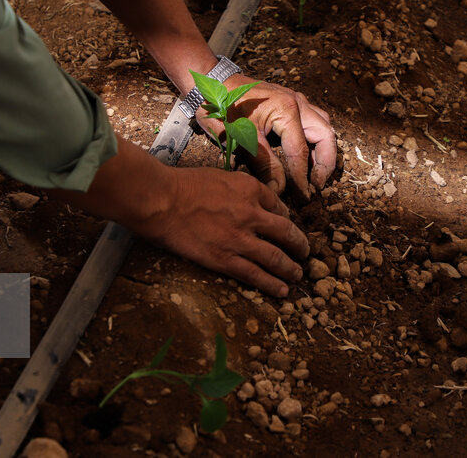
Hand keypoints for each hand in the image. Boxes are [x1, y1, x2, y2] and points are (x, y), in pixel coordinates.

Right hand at [138, 167, 309, 296]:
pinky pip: (255, 274)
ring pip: (275, 258)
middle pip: (285, 233)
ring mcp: (240, 239)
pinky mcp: (225, 259)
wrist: (161, 201)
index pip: (278, 206)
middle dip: (299, 245)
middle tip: (304, 253)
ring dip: (290, 268)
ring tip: (296, 276)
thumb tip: (246, 200)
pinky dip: (271, 284)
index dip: (287, 220)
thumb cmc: (182, 185)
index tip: (287, 228)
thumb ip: (238, 188)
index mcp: (250, 189)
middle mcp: (251, 214)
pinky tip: (281, 290)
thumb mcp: (219, 176)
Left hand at [196, 75, 335, 199]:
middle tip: (318, 185)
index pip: (300, 152)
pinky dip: (314, 138)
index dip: (302, 178)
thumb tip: (279, 189)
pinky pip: (313, 119)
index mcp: (286, 111)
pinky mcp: (290, 101)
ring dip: (323, 149)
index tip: (303, 198)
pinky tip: (305, 153)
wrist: (210, 82)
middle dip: (326, 163)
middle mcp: (297, 103)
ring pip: (323, 125)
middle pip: (325, 135)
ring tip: (315, 172)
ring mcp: (295, 99)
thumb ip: (264, 164)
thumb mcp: (241, 139)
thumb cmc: (222, 107)